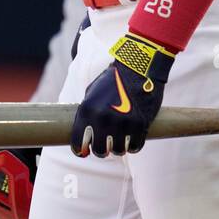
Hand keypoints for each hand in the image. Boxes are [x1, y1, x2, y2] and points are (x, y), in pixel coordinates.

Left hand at [71, 34, 174, 157]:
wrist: (138, 67)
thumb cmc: (114, 79)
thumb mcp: (93, 92)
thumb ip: (87, 113)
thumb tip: (84, 134)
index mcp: (88, 111)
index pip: (78, 143)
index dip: (80, 150)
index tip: (84, 151)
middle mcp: (103, 119)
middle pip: (100, 151)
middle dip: (102, 150)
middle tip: (106, 145)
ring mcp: (123, 123)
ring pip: (118, 151)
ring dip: (119, 147)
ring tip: (120, 139)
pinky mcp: (140, 125)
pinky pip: (135, 146)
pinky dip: (133, 145)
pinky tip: (132, 138)